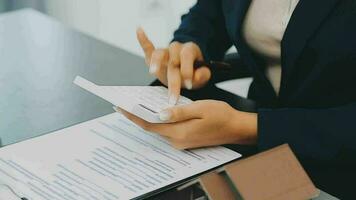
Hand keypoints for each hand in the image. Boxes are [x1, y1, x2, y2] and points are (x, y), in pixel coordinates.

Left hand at [118, 100, 257, 148]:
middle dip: (138, 116)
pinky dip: (160, 121)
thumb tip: (160, 113)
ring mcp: (182, 142)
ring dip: (148, 118)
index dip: (134, 116)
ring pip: (159, 129)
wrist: (236, 128)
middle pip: (152, 128)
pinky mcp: (186, 139)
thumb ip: (179, 112)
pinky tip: (157, 112)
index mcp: (180, 132)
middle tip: (125, 104)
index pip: (150, 125)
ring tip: (137, 105)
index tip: (120, 107)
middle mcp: (178, 140)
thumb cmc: (221, 115)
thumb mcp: (200, 109)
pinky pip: (168, 130)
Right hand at [136, 27, 210, 104]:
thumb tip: (197, 76)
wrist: (185, 70)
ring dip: (156, 62)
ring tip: (153, 72)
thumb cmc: (193, 73)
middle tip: (173, 97)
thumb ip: (203, 75)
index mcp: (190, 51)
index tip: (188, 85)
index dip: (187, 70)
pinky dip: (143, 40)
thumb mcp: (202, 76)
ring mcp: (165, 51)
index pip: (187, 56)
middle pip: (173, 61)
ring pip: (159, 53)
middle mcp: (176, 48)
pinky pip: (148, 47)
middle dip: (173, 80)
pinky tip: (139, 30)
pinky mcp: (154, 55)